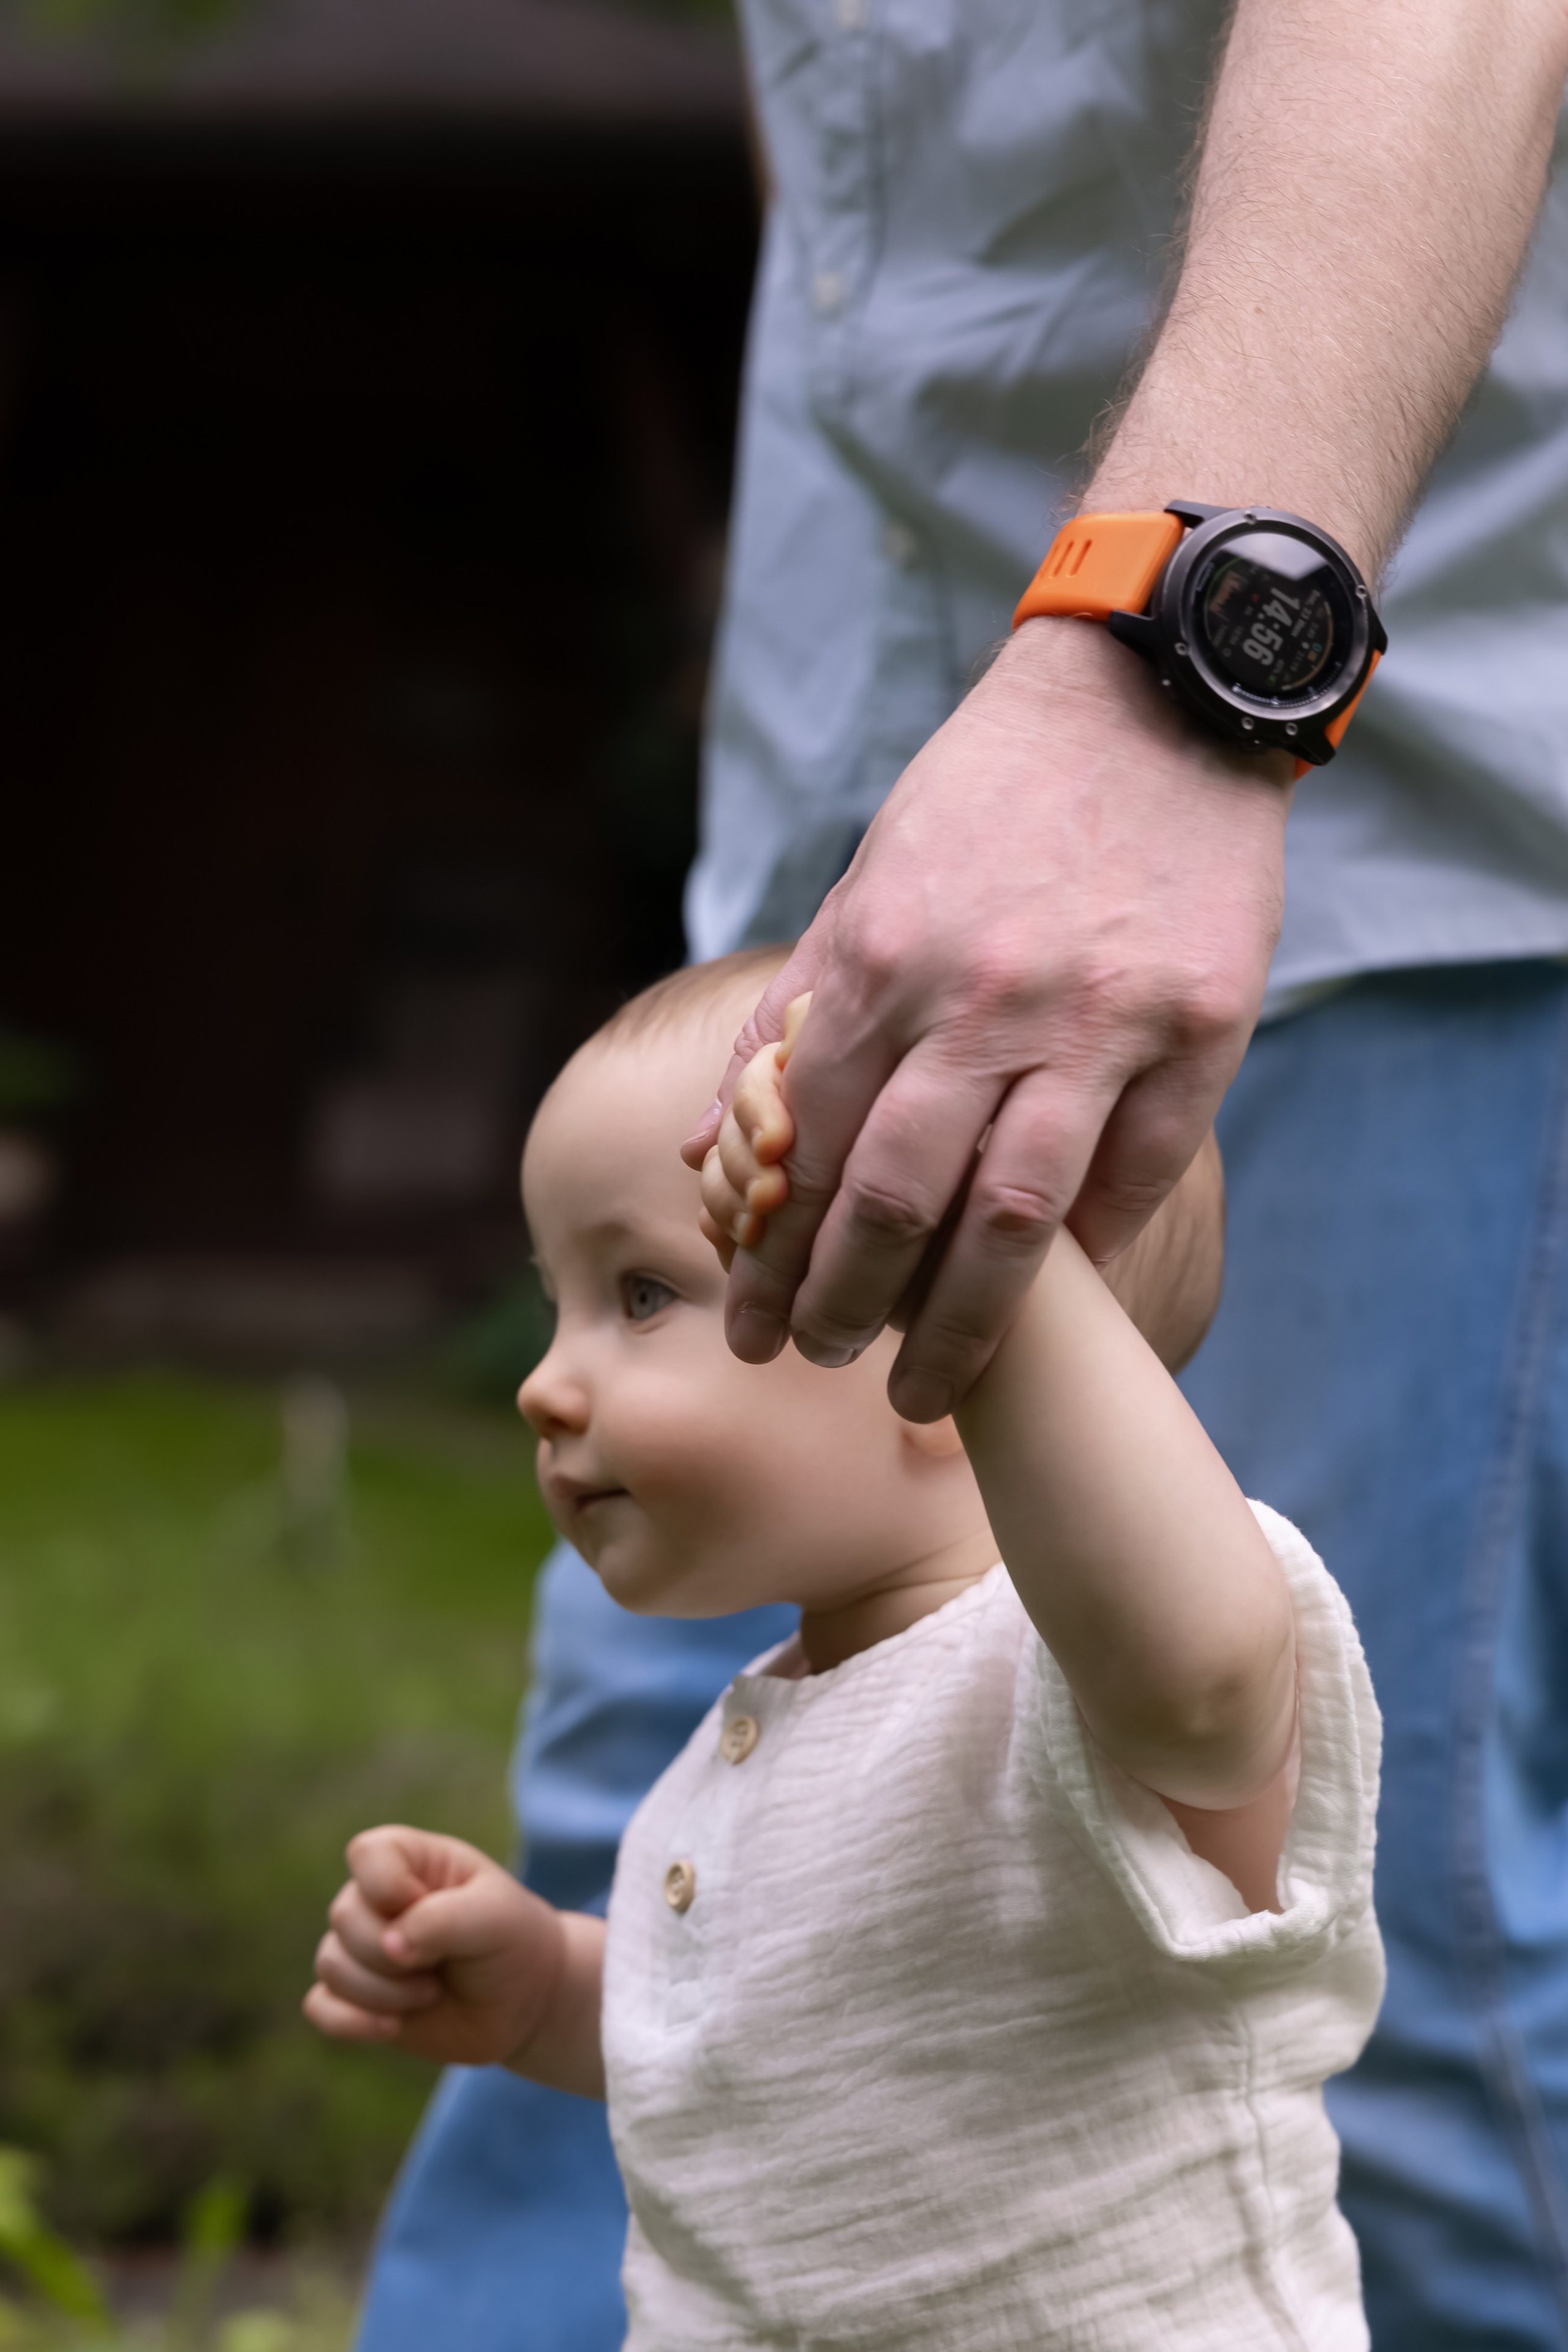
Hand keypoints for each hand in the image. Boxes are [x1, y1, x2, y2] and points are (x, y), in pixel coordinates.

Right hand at [304, 1826, 568, 2073]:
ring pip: (331, 1964)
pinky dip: (350, 2022)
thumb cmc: (513, 1943)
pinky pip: (320, 2007)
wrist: (522, 2003)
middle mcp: (378, 1900)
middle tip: (440, 1966)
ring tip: (431, 1993)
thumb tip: (391, 1946)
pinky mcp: (356, 1997)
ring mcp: (363, 1949)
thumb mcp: (496, 1919)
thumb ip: (443, 1919)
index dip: (387, 1887)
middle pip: (345, 1916)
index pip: (367, 1853)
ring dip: (383, 1992)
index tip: (426, 1907)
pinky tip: (392, 2027)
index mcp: (412, 1861)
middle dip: (392, 1954)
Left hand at [683, 623, 1287, 1420]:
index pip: (806, 1147)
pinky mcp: (1198, 1028)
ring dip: (958, 1325)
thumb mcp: (866, 887)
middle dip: (842, 1306)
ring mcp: (1097, 1019)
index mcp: (883, 959)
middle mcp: (981, 999)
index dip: (771, 1254)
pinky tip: (1051, 1307)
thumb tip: (708, 1146)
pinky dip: (1087, 1258)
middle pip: (895, 1202)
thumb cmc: (988, 801)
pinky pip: (1135, 1178)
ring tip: (922, 1388)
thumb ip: (790, 1019)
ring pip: (1013, 1220)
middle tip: (819, 1364)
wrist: (1149, 701)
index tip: (749, 1325)